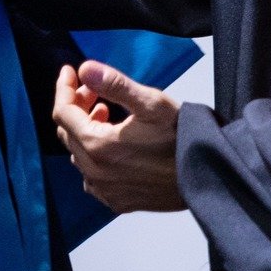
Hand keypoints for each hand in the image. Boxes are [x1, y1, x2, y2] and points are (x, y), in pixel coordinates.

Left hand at [53, 62, 185, 212]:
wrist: (208, 177)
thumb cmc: (181, 137)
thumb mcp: (151, 104)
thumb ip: (115, 84)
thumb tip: (85, 69)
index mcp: (97, 146)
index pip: (62, 113)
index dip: (64, 88)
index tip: (70, 71)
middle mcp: (94, 172)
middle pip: (68, 133)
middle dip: (76, 107)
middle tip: (94, 91)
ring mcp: (105, 190)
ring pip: (79, 155)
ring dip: (85, 131)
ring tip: (105, 114)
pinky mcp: (117, 202)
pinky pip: (92, 177)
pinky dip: (94, 156)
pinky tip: (114, 145)